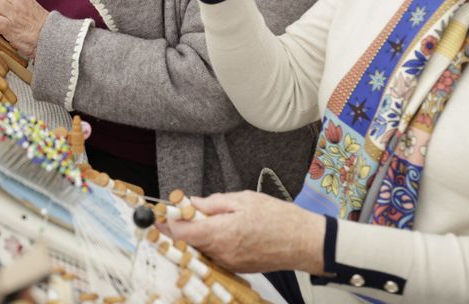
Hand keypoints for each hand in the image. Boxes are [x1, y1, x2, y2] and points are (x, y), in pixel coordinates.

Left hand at [163, 192, 325, 273]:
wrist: (304, 242)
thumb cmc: (279, 218)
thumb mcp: (244, 199)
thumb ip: (214, 203)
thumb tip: (193, 202)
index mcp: (221, 232)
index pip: (181, 233)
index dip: (169, 223)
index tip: (164, 213)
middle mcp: (222, 252)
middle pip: (188, 243)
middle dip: (181, 228)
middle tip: (180, 214)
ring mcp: (229, 263)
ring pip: (202, 249)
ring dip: (198, 236)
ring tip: (206, 219)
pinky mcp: (237, 268)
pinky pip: (216, 255)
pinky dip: (212, 243)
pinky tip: (221, 231)